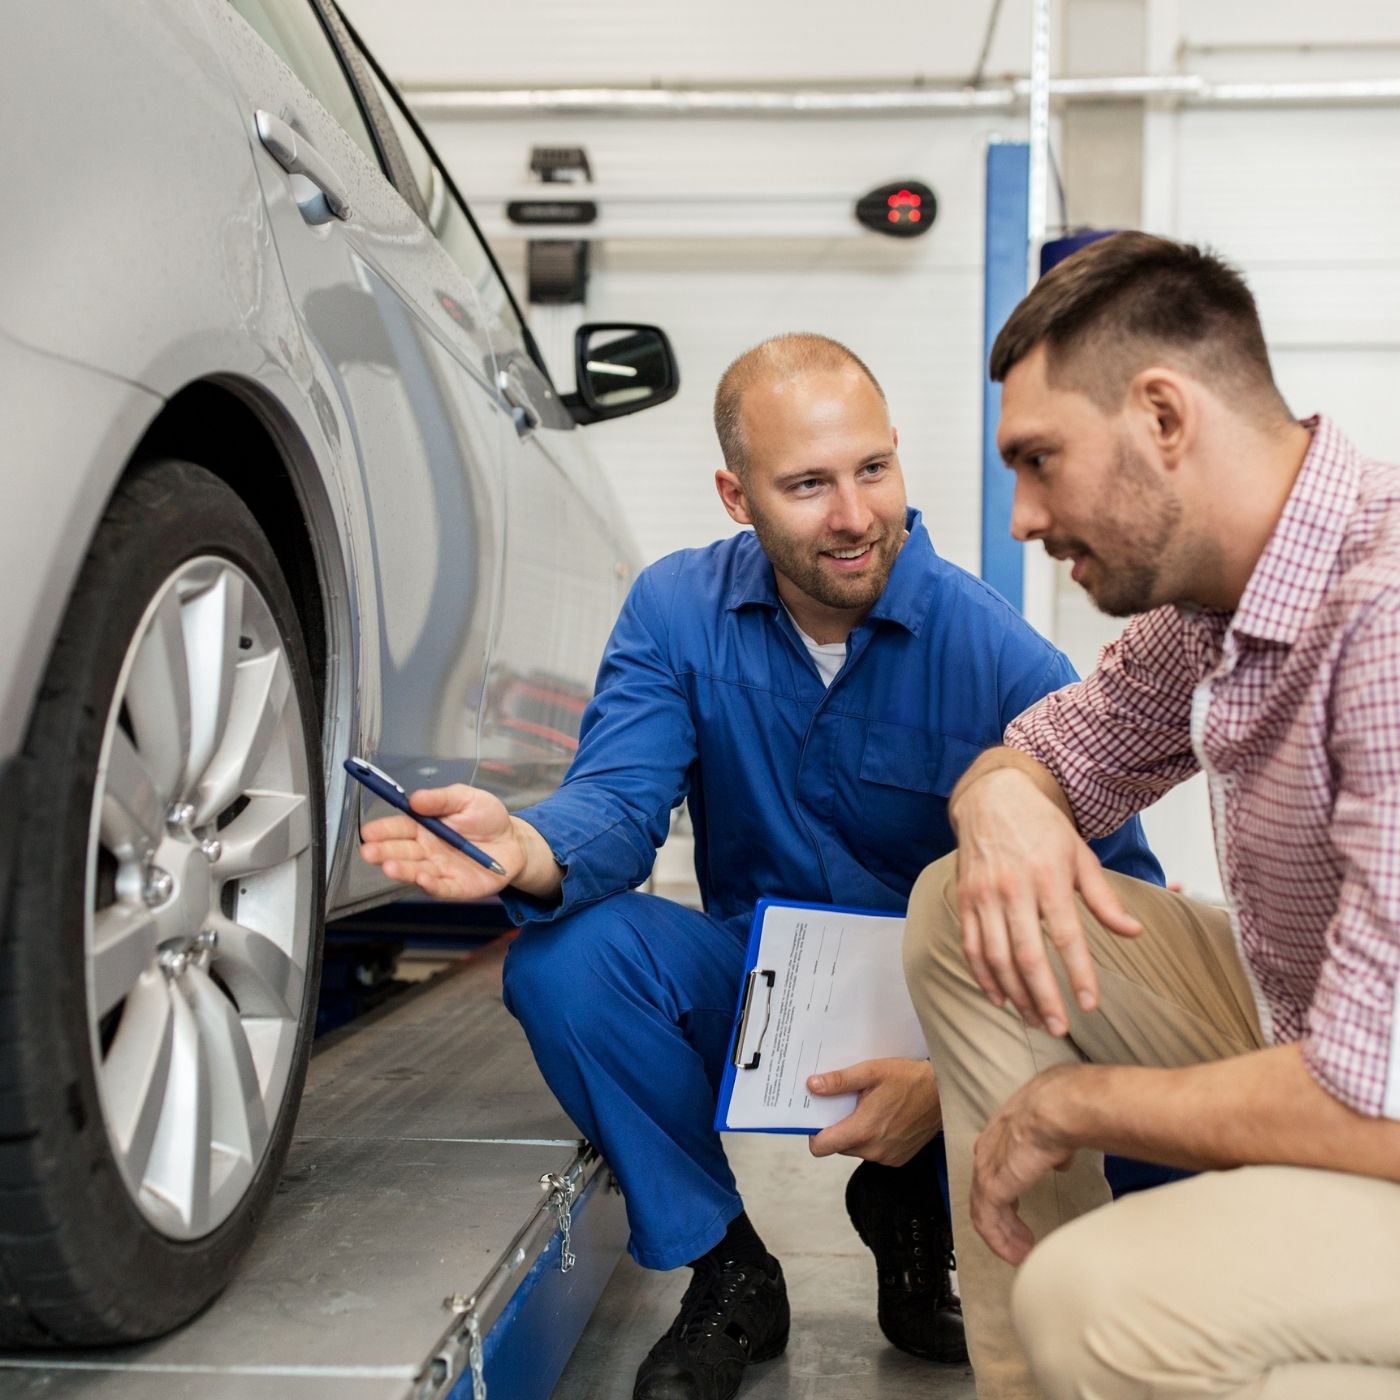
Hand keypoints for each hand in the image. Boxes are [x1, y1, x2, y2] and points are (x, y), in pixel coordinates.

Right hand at [358, 783, 520, 899]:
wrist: (514, 841)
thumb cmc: (487, 818)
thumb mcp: (466, 798)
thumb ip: (441, 798)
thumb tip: (415, 798)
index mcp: (425, 827)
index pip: (398, 828)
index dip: (383, 830)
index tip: (369, 831)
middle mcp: (427, 850)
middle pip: (401, 852)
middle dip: (383, 851)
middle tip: (369, 851)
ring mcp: (440, 870)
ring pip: (416, 871)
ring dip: (402, 870)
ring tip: (388, 866)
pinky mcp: (456, 886)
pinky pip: (441, 887)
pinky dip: (430, 885)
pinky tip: (421, 879)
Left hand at [806, 1058, 940, 1164]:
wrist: (944, 1094)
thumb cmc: (909, 1080)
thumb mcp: (871, 1072)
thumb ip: (839, 1081)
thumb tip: (812, 1086)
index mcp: (862, 1130)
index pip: (821, 1147)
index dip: (814, 1133)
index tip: (816, 1117)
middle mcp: (873, 1150)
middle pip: (838, 1145)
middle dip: (838, 1126)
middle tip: (847, 1104)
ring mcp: (886, 1157)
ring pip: (856, 1148)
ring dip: (856, 1131)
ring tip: (868, 1108)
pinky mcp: (898, 1159)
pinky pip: (873, 1151)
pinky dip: (873, 1138)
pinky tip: (884, 1118)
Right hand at [953, 766, 1140, 1034]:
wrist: (993, 799)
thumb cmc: (1043, 829)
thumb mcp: (1081, 856)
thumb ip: (1105, 899)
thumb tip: (1134, 933)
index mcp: (1049, 878)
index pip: (1066, 935)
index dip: (1078, 974)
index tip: (1089, 1005)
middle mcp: (1013, 889)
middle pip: (1027, 954)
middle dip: (1043, 996)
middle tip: (1059, 1028)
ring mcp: (984, 896)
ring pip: (996, 957)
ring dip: (1014, 994)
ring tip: (1034, 1019)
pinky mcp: (965, 900)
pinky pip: (971, 947)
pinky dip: (984, 977)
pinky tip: (1000, 998)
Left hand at [971, 1067, 1076, 1264]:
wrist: (1057, 1109)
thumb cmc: (1062, 1110)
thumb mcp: (1056, 1132)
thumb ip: (1052, 1150)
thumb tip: (1059, 1160)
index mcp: (1002, 1134)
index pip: (994, 1169)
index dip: (1005, 1192)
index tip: (1017, 1213)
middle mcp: (988, 1151)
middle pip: (986, 1193)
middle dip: (1003, 1220)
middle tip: (1020, 1241)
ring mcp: (987, 1169)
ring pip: (985, 1211)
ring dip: (1003, 1236)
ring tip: (1021, 1255)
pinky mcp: (991, 1187)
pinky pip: (988, 1223)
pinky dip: (1001, 1243)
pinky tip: (1018, 1256)